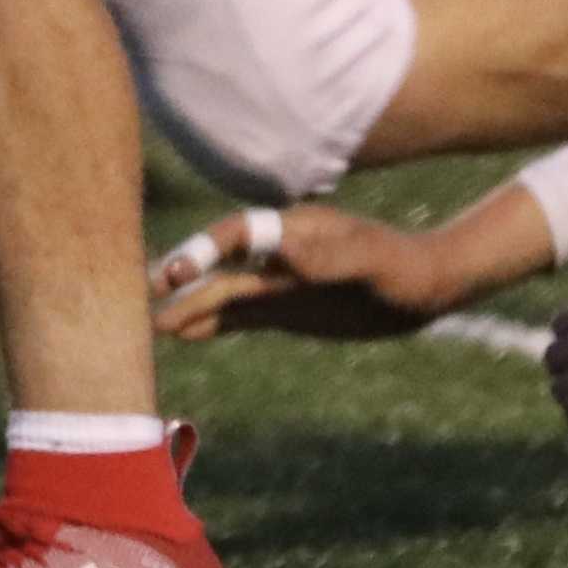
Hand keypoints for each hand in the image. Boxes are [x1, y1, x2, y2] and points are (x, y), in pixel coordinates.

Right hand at [149, 201, 465, 341]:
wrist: (423, 286)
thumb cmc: (401, 267)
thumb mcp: (369, 262)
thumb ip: (328, 259)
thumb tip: (284, 253)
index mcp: (295, 232)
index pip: (239, 235)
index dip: (205, 250)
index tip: (178, 271)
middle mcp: (279, 255)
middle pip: (221, 264)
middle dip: (183, 276)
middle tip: (143, 294)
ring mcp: (278, 284)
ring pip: (223, 294)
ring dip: (189, 305)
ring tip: (150, 323)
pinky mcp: (284, 309)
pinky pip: (239, 317)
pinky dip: (210, 324)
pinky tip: (183, 335)